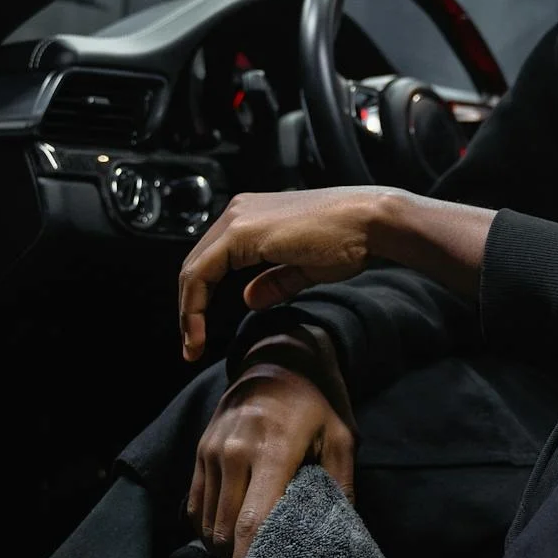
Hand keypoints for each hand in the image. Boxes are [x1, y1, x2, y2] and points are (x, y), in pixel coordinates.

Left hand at [178, 187, 395, 361]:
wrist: (370, 223)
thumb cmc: (349, 240)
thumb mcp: (304, 267)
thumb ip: (274, 281)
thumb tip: (248, 299)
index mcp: (252, 216)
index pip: (211, 261)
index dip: (200, 299)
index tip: (201, 334)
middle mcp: (239, 211)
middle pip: (196, 265)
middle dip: (189, 309)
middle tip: (192, 345)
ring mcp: (238, 219)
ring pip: (193, 270)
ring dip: (188, 312)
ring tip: (192, 345)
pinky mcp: (240, 232)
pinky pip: (201, 273)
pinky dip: (193, 306)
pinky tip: (198, 332)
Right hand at [186, 362, 355, 557]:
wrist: (277, 359)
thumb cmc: (316, 402)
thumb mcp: (341, 436)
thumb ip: (341, 484)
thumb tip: (343, 531)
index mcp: (274, 449)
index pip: (254, 519)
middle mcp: (236, 451)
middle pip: (227, 528)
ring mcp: (212, 450)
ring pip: (208, 521)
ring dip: (222, 548)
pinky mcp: (199, 451)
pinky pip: (196, 505)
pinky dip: (208, 529)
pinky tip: (228, 538)